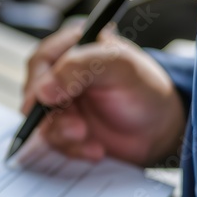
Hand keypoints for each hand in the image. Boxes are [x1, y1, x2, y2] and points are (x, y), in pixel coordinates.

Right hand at [22, 21, 185, 164]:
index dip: (39, 81)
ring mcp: (62, 103)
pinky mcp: (64, 128)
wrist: (161, 130)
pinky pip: (53, 140)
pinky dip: (72, 148)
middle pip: (34, 91)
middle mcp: (62, 74)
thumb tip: (43, 90)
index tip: (47, 100)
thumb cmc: (145, 90)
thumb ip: (79, 68)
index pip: (41, 59)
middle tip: (77, 127)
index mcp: (74, 47)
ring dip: (62, 133)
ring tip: (87, 138)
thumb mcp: (119, 67)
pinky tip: (95, 149)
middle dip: (53, 114)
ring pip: (40, 120)